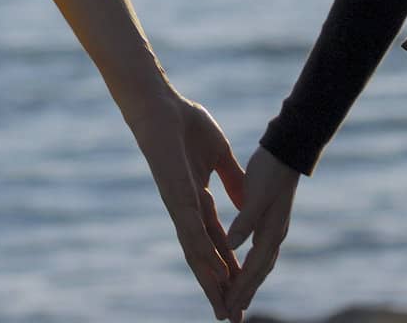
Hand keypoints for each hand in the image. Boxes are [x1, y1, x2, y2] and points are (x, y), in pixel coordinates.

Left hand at [125, 88, 246, 319]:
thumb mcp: (219, 155)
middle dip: (219, 288)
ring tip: (222, 307)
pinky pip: (190, 229)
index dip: (229, 269)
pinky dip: (203, 251)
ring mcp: (179, 204)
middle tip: (231, 319)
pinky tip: (213, 271)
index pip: (217, 243)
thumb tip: (247, 198)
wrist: (160, 105)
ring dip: (210, 280)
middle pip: (205, 257)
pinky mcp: (174, 193)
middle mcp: (188, 210)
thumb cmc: (186, 124)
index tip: (241, 294)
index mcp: (199, 200)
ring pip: (196, 251)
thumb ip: (231, 179)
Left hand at [223, 145, 299, 315]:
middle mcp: (274, 235)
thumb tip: (233, 246)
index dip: (240, 289)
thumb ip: (245, 220)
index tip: (228, 306)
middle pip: (258, 273)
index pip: (253, 269)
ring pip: (260, 265)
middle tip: (230, 315)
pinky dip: (250, 266)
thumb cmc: (271, 169)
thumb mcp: (258, 193)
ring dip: (248, 283)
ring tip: (237, 300)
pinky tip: (242, 268)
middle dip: (244, 294)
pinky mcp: (269, 220)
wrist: (287, 150)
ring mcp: (273, 228)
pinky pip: (259, 252)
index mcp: (271, 231)